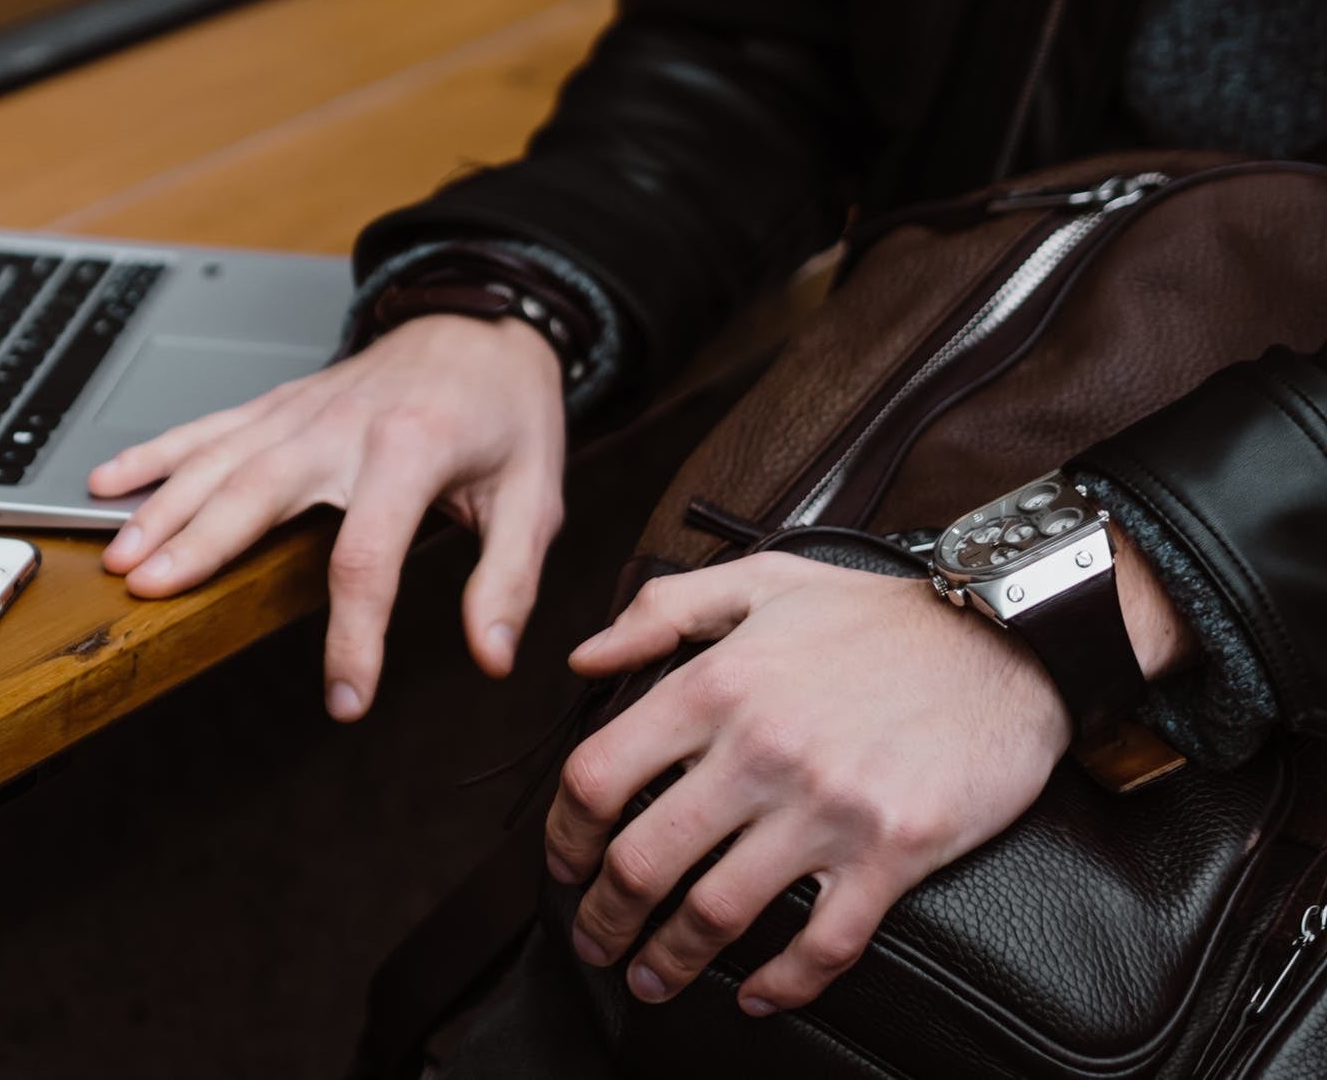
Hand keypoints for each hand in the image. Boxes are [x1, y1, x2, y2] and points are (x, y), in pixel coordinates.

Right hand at [89, 315, 567, 719]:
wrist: (483, 318)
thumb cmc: (506, 408)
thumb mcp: (535, 496)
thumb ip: (509, 580)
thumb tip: (493, 656)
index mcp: (411, 452)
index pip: (367, 559)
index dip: (353, 637)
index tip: (345, 698)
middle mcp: (343, 427)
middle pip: (258, 494)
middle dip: (201, 547)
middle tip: (151, 595)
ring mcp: (303, 411)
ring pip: (218, 460)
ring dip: (163, 508)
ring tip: (121, 557)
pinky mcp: (281, 402)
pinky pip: (208, 427)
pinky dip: (155, 454)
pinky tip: (108, 482)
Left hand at [545, 554, 1069, 1016]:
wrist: (1013, 639)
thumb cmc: (882, 615)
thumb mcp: (760, 580)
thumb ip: (660, 612)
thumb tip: (582, 658)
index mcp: (716, 685)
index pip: (598, 777)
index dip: (564, 835)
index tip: (563, 864)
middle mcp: (760, 750)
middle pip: (643, 860)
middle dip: (603, 916)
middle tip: (593, 941)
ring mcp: (827, 807)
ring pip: (717, 912)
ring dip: (669, 960)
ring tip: (650, 978)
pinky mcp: (893, 851)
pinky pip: (822, 942)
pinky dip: (780, 984)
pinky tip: (755, 995)